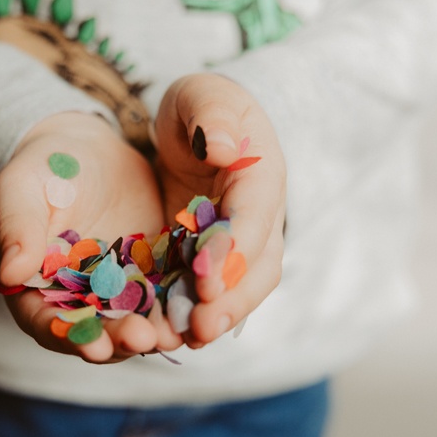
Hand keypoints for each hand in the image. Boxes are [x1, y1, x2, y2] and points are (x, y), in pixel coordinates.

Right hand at [0, 112, 182, 362]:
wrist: (89, 151)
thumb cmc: (42, 168)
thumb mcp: (22, 191)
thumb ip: (18, 231)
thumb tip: (9, 273)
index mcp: (37, 291)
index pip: (46, 323)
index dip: (68, 337)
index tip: (92, 346)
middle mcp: (80, 303)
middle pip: (98, 331)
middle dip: (121, 339)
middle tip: (144, 338)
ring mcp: (120, 294)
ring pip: (137, 320)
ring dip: (157, 330)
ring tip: (176, 332)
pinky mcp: (154, 277)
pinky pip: (170, 293)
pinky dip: (183, 301)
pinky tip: (202, 301)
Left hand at [154, 74, 286, 346]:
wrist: (200, 129)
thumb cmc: (201, 107)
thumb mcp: (202, 95)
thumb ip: (212, 115)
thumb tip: (224, 147)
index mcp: (263, 174)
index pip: (254, 215)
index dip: (234, 247)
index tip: (205, 275)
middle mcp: (261, 216)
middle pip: (259, 265)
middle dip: (232, 298)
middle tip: (201, 327)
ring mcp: (244, 243)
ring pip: (243, 288)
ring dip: (220, 316)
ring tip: (189, 340)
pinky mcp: (217, 261)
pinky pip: (215, 293)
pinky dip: (199, 315)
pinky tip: (173, 337)